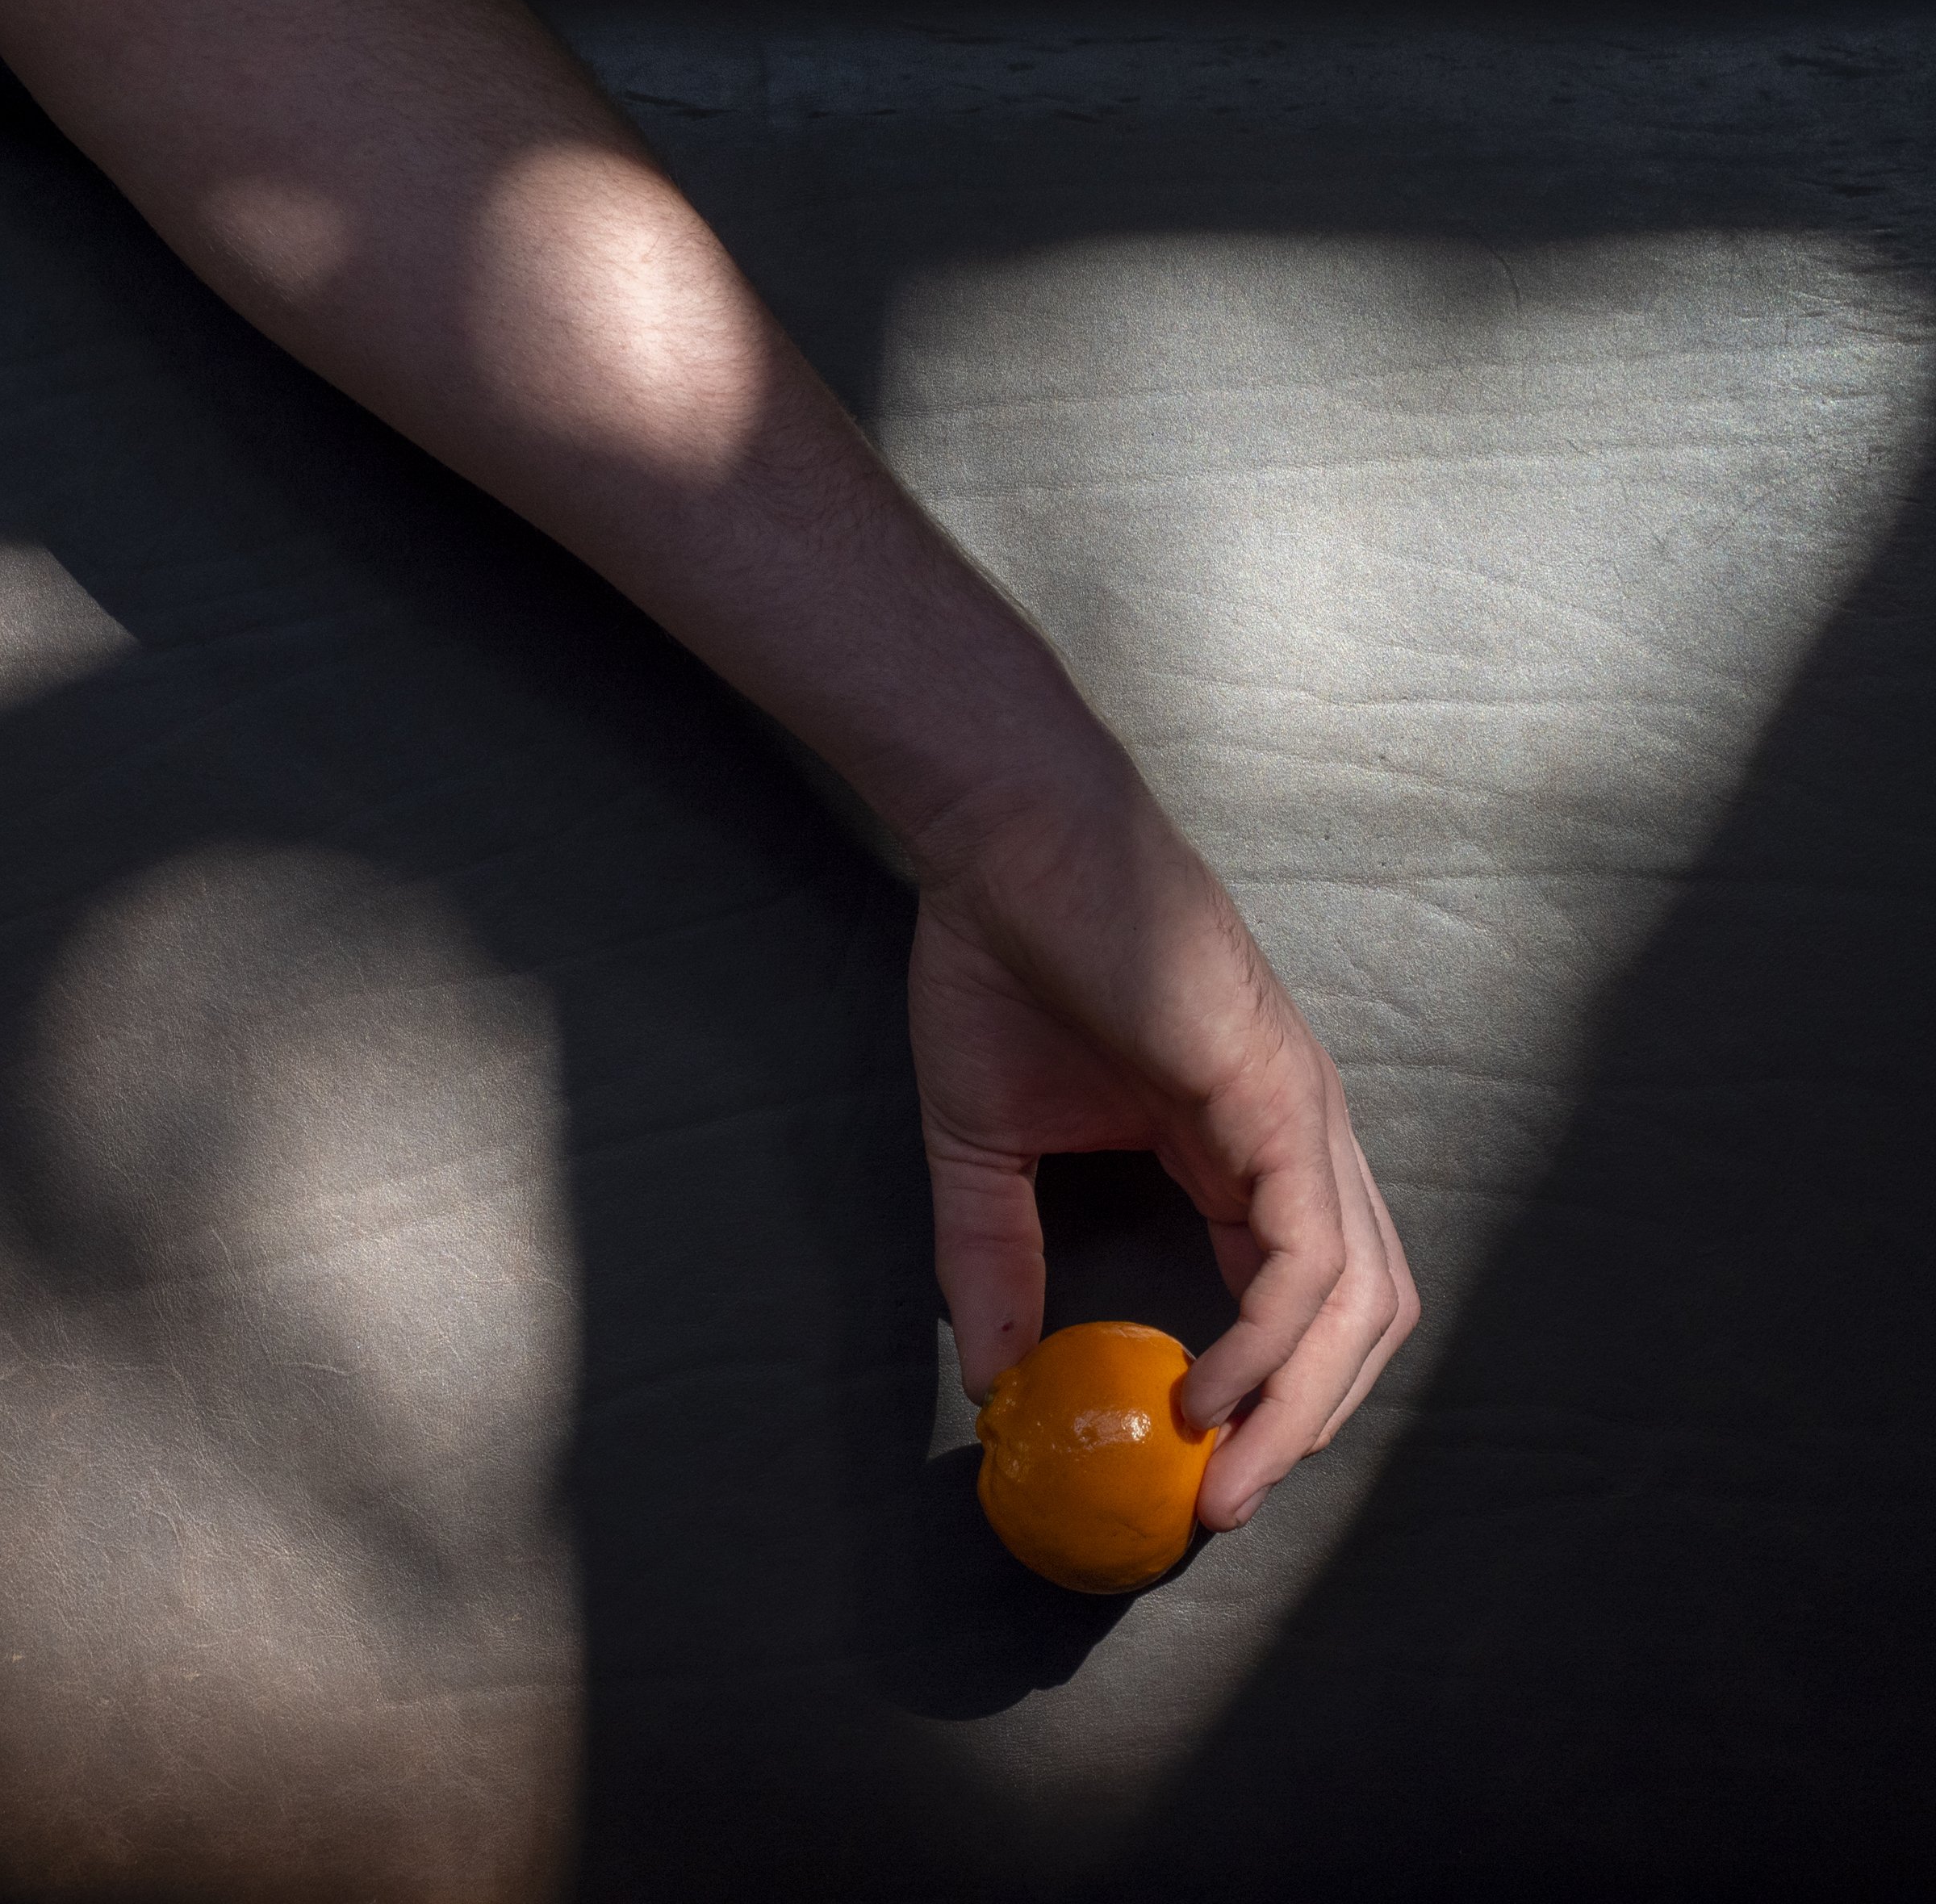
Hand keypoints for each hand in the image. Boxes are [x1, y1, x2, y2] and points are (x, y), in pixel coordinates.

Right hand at [909, 763, 1417, 1530]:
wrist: (1007, 839)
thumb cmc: (1004, 959)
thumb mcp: (985, 1145)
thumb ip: (993, 1261)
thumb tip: (990, 1380)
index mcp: (1240, 1144)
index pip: (1296, 1296)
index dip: (1265, 1393)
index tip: (1192, 1470)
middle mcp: (1294, 1135)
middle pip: (1359, 1315)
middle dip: (1303, 1426)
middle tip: (1223, 1506)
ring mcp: (1298, 1112)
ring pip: (1358, 1299)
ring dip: (1302, 1410)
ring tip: (1223, 1483)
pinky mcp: (1276, 1092)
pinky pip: (1309, 1250)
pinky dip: (1272, 1340)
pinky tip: (1206, 1392)